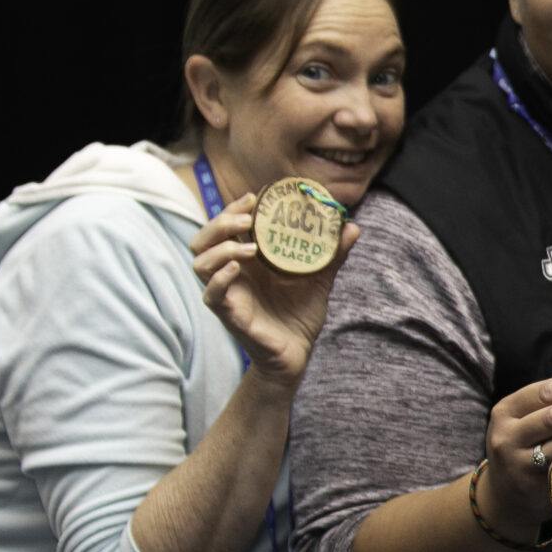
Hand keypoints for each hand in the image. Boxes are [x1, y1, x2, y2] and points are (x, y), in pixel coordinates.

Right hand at [190, 196, 357, 384]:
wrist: (298, 354)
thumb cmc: (299, 314)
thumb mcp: (318, 279)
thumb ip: (332, 253)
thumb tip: (351, 225)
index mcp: (246, 260)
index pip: (225, 226)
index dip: (233, 208)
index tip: (253, 197)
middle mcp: (231, 273)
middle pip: (203, 239)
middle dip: (220, 222)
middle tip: (245, 217)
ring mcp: (228, 293)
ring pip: (199, 263)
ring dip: (220, 248)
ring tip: (249, 246)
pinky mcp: (230, 315)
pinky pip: (212, 294)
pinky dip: (220, 278)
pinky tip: (237, 268)